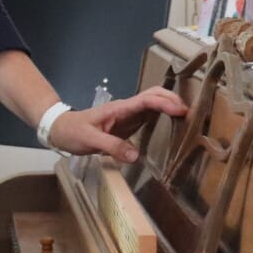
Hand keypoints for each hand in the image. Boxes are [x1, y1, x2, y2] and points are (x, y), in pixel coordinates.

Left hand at [48, 86, 188, 161]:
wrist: (62, 130)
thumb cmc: (74, 132)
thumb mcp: (90, 140)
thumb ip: (112, 146)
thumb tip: (136, 156)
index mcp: (119, 108)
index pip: (146, 100)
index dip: (164, 103)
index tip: (181, 111)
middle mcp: (127, 109)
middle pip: (153, 96)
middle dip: (172, 99)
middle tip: (190, 113)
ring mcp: (129, 115)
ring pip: (153, 104)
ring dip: (170, 106)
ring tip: (188, 119)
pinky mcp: (129, 124)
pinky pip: (149, 116)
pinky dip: (164, 116)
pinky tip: (173, 125)